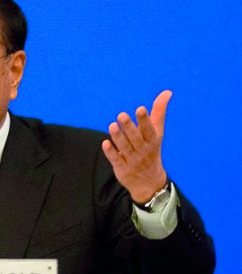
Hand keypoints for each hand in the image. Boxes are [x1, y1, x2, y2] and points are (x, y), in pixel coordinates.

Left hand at [102, 89, 170, 203]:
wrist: (149, 182)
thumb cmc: (152, 150)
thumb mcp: (158, 133)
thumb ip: (159, 112)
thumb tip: (167, 92)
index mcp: (152, 141)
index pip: (149, 129)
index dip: (145, 120)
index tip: (140, 108)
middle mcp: (143, 150)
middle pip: (135, 138)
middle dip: (129, 127)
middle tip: (121, 115)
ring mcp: (132, 160)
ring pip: (124, 147)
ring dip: (118, 137)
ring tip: (112, 125)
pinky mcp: (122, 168)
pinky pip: (116, 159)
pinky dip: (111, 152)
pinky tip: (105, 143)